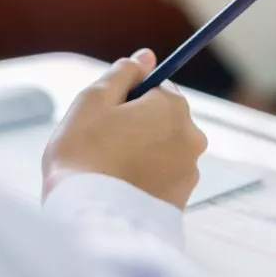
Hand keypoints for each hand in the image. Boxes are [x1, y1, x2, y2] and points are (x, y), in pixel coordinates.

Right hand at [42, 49, 207, 209]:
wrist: (90, 219)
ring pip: (163, 151)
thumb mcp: (92, 101)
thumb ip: (122, 74)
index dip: (127, 98)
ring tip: (110, 171)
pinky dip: (147, 180)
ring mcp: (190, 172)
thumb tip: (146, 56)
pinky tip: (122, 190)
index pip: (156, 88)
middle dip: (137, 126)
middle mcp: (192, 137)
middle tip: (103, 145)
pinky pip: (163, 180)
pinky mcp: (183, 201)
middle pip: (163, 120)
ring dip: (143, 154)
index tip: (107, 115)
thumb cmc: (83, 155)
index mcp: (173, 107)